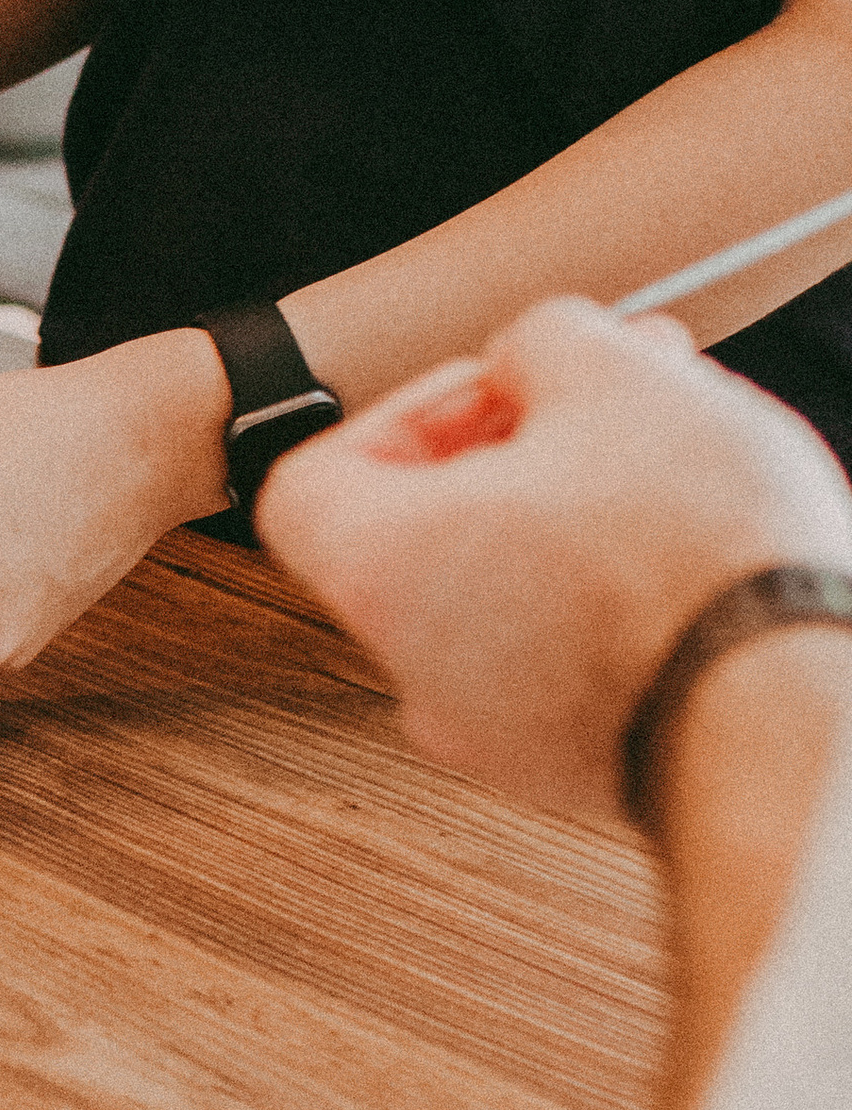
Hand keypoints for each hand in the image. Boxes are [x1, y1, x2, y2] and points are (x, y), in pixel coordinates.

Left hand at [258, 299, 851, 821]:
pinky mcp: (582, 768)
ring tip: (685, 449)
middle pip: (433, 528)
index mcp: (381, 572)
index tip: (499, 388)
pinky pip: (572, 653)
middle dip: (526, 441)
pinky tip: (704, 542)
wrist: (796, 724)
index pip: (313, 482)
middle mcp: (417, 670)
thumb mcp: (615, 377)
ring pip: (513, 587)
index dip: (405, 411)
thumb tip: (535, 358)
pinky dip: (618, 590)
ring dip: (582, 507)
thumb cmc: (696, 561)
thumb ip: (543, 341)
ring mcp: (499, 736)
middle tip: (620, 391)